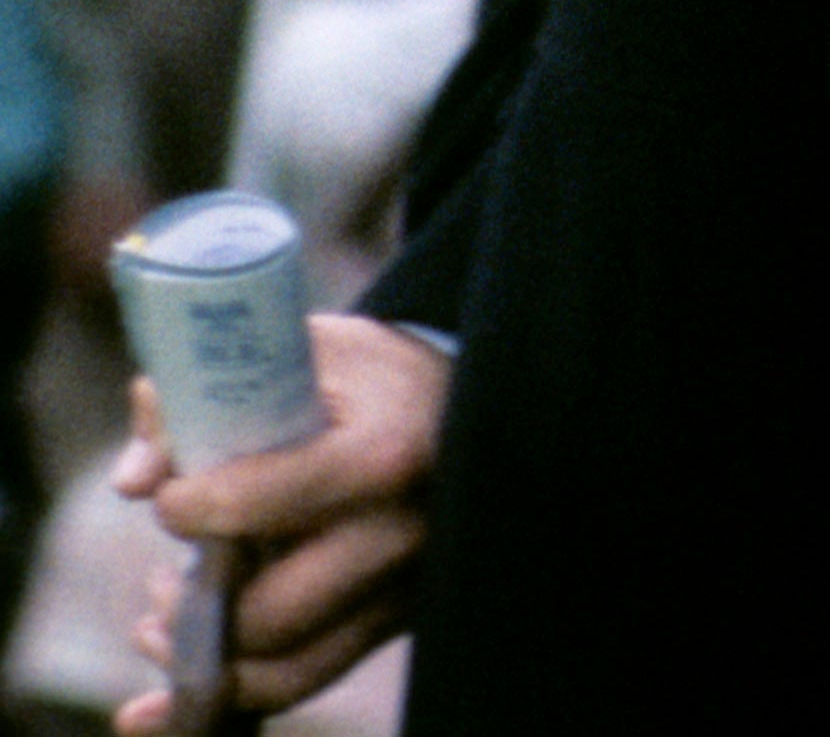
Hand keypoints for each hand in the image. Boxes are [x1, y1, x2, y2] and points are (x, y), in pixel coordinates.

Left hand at [113, 313, 446, 728]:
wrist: (465, 404)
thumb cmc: (368, 377)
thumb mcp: (300, 357)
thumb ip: (207, 401)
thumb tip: (134, 480)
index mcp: (381, 455)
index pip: (251, 506)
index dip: (186, 506)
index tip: (172, 494)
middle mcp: (402, 535)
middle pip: (267, 611)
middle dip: (192, 602)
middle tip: (167, 573)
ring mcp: (405, 589)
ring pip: (279, 669)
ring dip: (200, 655)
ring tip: (163, 616)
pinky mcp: (394, 623)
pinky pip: (301, 681)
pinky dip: (225, 693)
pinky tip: (155, 705)